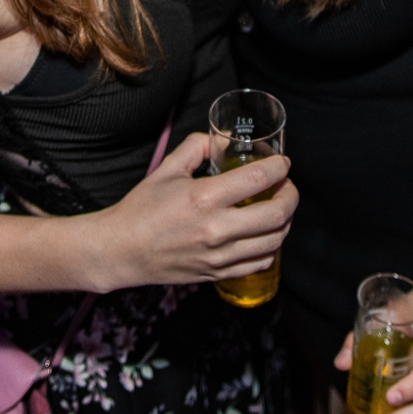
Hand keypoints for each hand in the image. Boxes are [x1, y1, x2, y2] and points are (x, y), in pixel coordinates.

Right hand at [88, 133, 295, 291]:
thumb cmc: (142, 209)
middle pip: (276, 214)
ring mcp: (219, 256)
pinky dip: (271, 247)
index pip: (258, 179)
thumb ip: (196, 147)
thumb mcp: (167, 169)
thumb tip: (219, 139)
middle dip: (291, 196)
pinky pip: (259, 263)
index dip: (279, 168)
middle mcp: (216, 229)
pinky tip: (265, 235)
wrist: (122, 251)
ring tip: (280, 209)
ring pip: (274, 241)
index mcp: (203, 197)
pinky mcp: (217, 274)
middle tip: (287, 186)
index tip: (282, 163)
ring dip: (285, 222)